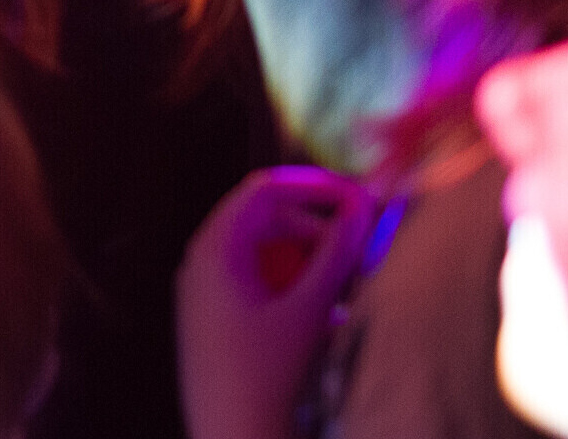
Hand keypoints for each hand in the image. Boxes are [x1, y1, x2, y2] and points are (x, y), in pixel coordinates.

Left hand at [177, 168, 375, 438]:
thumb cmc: (264, 379)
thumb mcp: (308, 311)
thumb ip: (336, 254)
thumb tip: (362, 206)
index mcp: (214, 249)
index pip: (265, 190)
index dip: (315, 187)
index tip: (359, 198)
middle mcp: (203, 264)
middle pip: (268, 221)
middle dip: (319, 230)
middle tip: (364, 248)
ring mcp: (208, 295)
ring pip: (269, 257)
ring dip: (313, 266)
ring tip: (352, 290)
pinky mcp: (219, 324)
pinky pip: (262, 288)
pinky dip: (297, 293)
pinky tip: (332, 319)